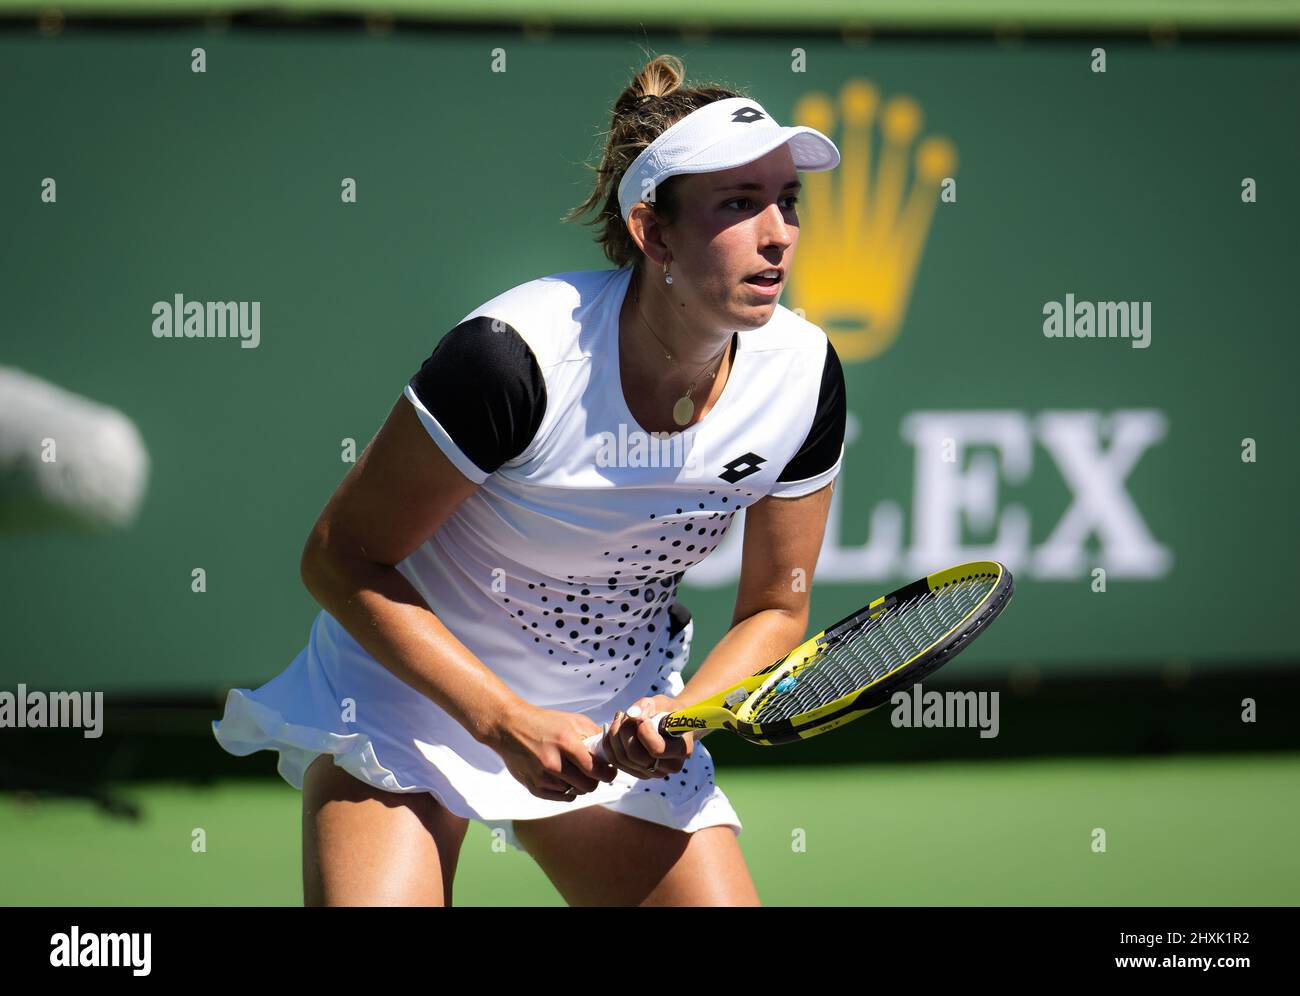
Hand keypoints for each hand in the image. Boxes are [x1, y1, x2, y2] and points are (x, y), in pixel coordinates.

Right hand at [488, 703, 618, 801]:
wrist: (509, 727)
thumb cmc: (544, 722)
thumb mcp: (573, 720)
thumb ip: (594, 735)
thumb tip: (610, 751)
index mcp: (566, 743)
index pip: (596, 769)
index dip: (608, 773)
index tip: (610, 772)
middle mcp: (554, 763)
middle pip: (588, 786)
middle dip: (595, 780)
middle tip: (594, 772)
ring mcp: (543, 777)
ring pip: (575, 792)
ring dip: (579, 784)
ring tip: (574, 770)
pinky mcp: (534, 787)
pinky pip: (561, 798)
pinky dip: (567, 790)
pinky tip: (564, 778)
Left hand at [600, 694, 694, 779]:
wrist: (670, 724)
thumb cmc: (668, 712)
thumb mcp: (662, 703)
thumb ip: (647, 706)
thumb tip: (631, 715)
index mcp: (682, 750)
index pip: (657, 749)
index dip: (644, 732)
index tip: (644, 718)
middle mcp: (669, 767)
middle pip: (635, 755)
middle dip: (625, 731)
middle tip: (625, 714)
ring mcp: (653, 773)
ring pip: (622, 758)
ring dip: (615, 734)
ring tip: (621, 717)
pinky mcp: (638, 773)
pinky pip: (615, 760)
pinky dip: (610, 742)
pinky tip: (616, 726)